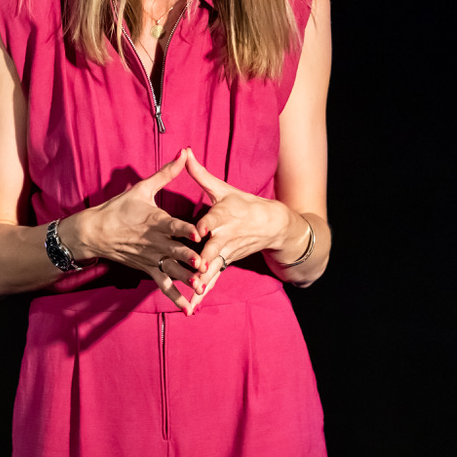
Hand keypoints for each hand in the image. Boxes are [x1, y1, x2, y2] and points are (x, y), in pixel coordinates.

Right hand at [77, 150, 203, 311]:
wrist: (94, 232)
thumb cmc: (119, 208)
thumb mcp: (143, 188)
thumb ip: (166, 173)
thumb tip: (183, 153)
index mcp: (155, 221)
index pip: (171, 225)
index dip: (184, 229)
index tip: (198, 233)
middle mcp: (154, 242)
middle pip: (173, 251)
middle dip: (188, 258)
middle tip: (204, 264)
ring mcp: (150, 258)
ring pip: (170, 270)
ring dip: (184, 279)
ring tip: (199, 287)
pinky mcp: (147, 269)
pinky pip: (162, 284)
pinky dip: (174, 296)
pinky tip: (188, 307)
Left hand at [179, 148, 296, 309]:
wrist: (272, 225)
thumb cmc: (243, 203)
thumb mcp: (222, 188)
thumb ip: (199, 174)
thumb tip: (184, 151)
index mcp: (224, 215)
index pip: (214, 220)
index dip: (205, 225)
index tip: (198, 230)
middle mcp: (226, 236)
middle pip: (214, 248)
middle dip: (205, 258)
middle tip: (197, 267)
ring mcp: (227, 252)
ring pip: (214, 267)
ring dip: (205, 279)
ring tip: (194, 291)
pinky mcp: (226, 263)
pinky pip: (213, 279)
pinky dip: (204, 292)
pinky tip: (191, 305)